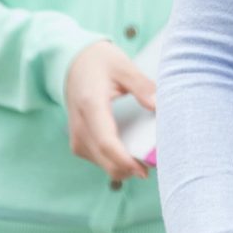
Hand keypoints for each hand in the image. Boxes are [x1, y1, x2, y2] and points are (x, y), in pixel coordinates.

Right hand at [63, 40, 154, 181]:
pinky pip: (99, 160)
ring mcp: (76, 137)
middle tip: (154, 163)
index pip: (106, 142)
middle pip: (105, 159)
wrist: (74, 63)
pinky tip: (132, 152)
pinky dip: (116, 161)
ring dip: (124, 166)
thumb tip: (158, 106)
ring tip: (146, 156)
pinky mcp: (78, 143)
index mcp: (91, 106)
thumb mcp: (124, 67)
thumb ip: (142, 86)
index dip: (125, 160)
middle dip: (130, 168)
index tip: (144, 169)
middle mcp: (80, 125)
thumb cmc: (101, 64)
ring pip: (102, 164)